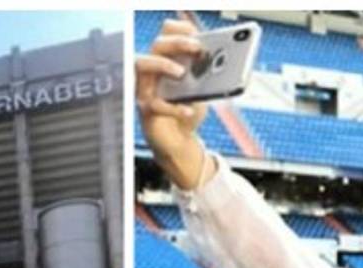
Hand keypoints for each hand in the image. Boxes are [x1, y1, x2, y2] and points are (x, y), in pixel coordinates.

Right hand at [135, 19, 210, 188]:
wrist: (180, 142)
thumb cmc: (188, 112)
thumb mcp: (203, 90)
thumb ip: (207, 75)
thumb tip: (221, 62)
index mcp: (168, 62)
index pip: (167, 34)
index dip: (179, 30)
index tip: (196, 34)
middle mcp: (154, 72)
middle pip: (157, 45)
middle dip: (177, 42)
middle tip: (197, 47)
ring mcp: (146, 89)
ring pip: (141, 65)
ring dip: (162, 64)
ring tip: (181, 73)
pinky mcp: (146, 110)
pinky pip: (155, 104)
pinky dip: (173, 107)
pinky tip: (188, 110)